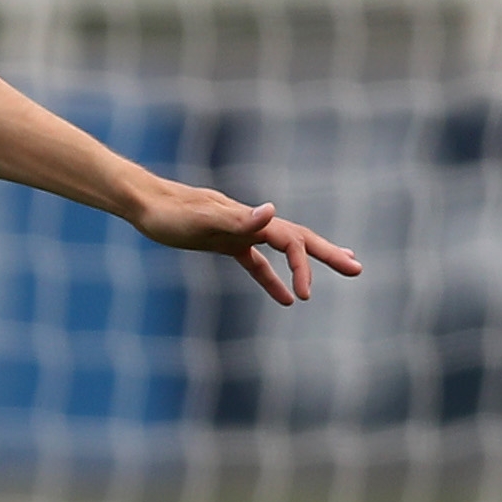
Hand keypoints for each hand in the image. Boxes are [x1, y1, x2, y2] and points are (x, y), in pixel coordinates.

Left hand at [126, 180, 363, 305]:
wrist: (143, 203)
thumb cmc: (168, 214)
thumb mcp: (201, 219)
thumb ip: (237, 218)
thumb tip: (271, 210)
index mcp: (250, 219)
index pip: (290, 241)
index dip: (302, 266)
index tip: (303, 295)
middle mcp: (250, 223)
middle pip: (299, 239)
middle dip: (328, 255)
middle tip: (357, 268)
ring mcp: (239, 232)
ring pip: (283, 249)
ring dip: (308, 264)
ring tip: (337, 273)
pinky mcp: (224, 243)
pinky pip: (257, 263)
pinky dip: (272, 280)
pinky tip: (286, 299)